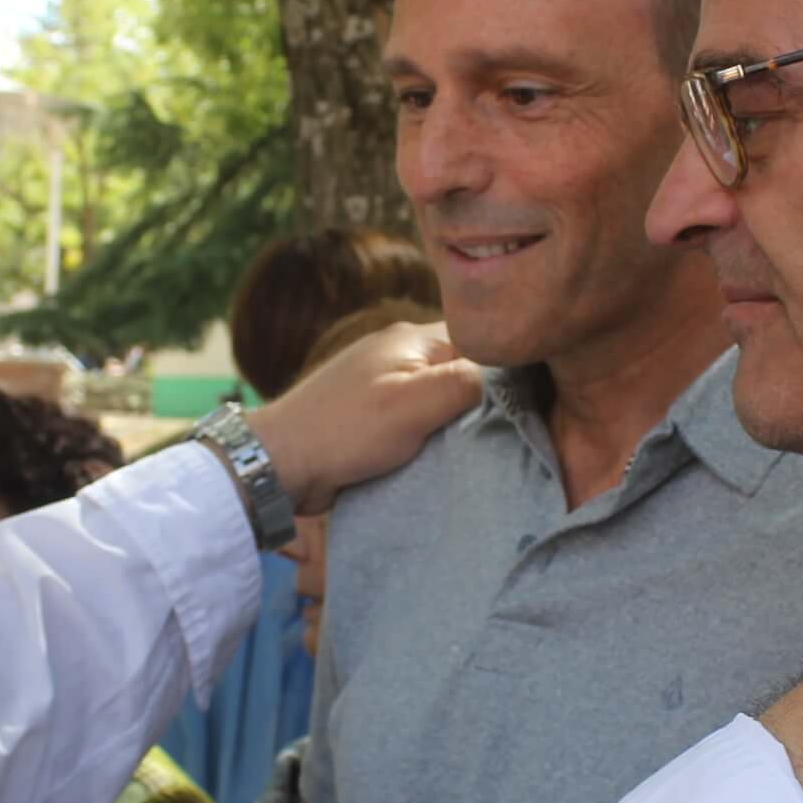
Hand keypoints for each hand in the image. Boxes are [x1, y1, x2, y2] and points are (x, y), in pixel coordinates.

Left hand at [243, 322, 479, 513]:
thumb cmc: (346, 430)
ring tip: (464, 449)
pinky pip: (414, 420)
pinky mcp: (370, 414)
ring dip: (449, 424)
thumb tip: (498, 378)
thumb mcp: (414, 403)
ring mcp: (381, 383)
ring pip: (437, 399)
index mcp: (410, 338)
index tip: (521, 403)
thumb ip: (463, 383)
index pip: (478, 340)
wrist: (280, 463)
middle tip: (496, 433)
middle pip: (460, 370)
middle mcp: (397, 353)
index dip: (502, 369)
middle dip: (476, 400)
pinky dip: (425, 437)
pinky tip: (431, 456)